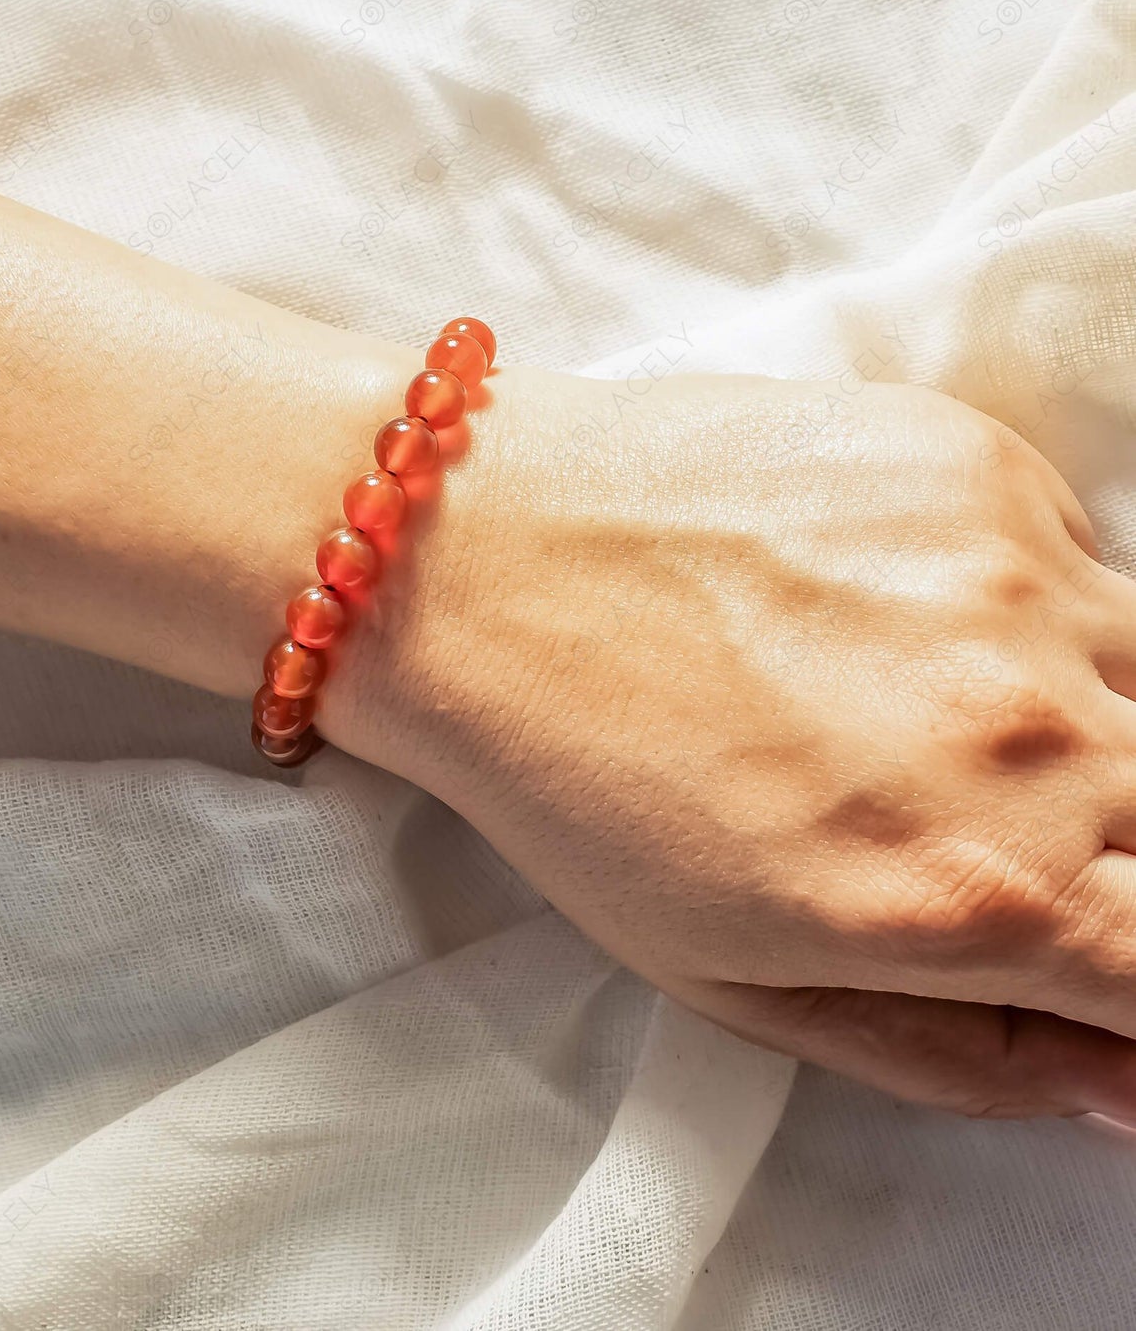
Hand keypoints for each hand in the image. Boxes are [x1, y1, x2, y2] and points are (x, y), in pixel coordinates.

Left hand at [324, 367, 1135, 1118]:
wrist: (477, 566)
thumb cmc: (572, 780)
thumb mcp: (730, 981)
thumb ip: (949, 1057)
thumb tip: (1110, 1084)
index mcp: (971, 894)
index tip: (1090, 952)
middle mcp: (1028, 737)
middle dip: (1116, 850)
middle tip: (974, 823)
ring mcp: (1013, 580)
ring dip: (1084, 721)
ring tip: (923, 708)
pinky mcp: (975, 464)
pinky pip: (1072, 560)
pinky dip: (1017, 605)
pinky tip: (877, 605)